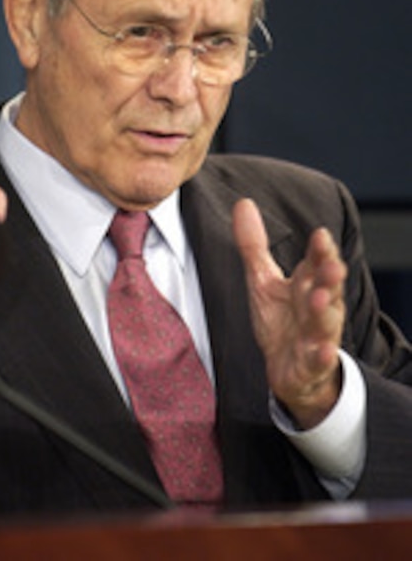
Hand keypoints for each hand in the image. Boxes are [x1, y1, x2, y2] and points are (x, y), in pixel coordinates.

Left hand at [232, 198, 346, 428]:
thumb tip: (243, 203)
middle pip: (328, 288)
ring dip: (325, 311)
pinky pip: (319, 359)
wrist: (290, 370)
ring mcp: (317, 335)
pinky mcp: (311, 364)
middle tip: (331, 265)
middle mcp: (318, 306)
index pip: (317, 262)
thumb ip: (254, 245)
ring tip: (320, 298)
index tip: (320, 235)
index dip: (321, 250)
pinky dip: (322, 355)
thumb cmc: (280, 320)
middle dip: (330, 277)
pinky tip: (324, 349)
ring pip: (326, 321)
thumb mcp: (262, 280)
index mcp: (307, 283)